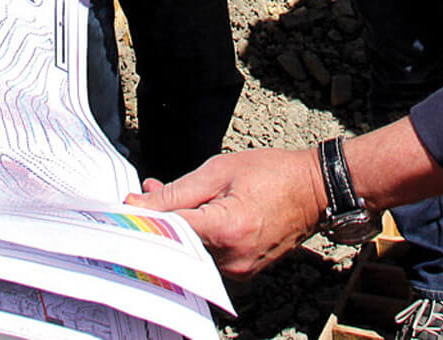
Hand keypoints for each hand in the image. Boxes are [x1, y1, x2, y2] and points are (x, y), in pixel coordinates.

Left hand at [129, 148, 325, 276]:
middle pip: (177, 243)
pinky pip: (208, 255)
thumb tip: (139, 202)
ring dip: (179, 225)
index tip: (127, 204)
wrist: (314, 191)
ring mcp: (238, 269)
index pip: (168, 229)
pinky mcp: (242, 272)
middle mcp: (231, 258)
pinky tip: (200, 212)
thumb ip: (176, 191)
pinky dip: (198, 235)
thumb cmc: (273, 173)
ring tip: (178, 196)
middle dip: (160, 218)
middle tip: (150, 192)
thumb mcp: (220, 170)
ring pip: (190, 250)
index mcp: (225, 229)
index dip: (145, 215)